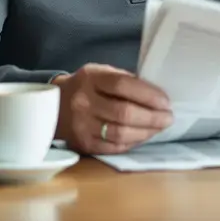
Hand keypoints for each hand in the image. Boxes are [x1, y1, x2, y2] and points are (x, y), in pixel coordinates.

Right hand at [52, 63, 173, 154]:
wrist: (52, 106)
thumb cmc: (86, 87)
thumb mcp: (100, 73)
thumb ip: (125, 81)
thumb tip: (157, 96)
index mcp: (90, 78)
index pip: (123, 85)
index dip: (148, 95)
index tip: (166, 102)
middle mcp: (83, 102)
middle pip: (124, 113)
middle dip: (152, 117)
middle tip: (168, 118)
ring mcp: (81, 125)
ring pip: (121, 133)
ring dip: (146, 132)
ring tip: (159, 128)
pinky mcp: (83, 144)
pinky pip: (113, 147)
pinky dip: (132, 142)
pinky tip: (142, 136)